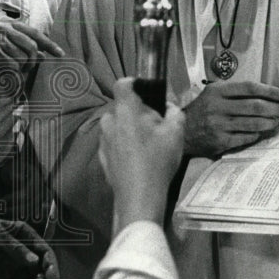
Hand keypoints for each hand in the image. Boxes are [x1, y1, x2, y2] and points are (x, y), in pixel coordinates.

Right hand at [0, 21, 64, 78]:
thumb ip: (17, 46)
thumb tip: (40, 54)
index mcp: (6, 24)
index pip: (35, 33)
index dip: (49, 44)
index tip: (60, 54)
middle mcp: (4, 28)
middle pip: (32, 47)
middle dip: (33, 62)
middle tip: (25, 72)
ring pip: (23, 58)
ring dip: (21, 70)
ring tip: (11, 75)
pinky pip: (12, 65)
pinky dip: (12, 75)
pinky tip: (4, 77)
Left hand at [99, 78, 185, 230]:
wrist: (139, 195)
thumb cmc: (158, 161)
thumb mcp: (176, 133)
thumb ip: (174, 112)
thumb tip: (169, 107)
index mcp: (126, 110)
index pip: (123, 83)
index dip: (135, 83)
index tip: (147, 92)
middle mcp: (109, 120)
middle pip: (123, 107)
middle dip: (138, 112)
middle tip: (156, 126)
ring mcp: (103, 138)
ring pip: (118, 125)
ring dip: (130, 129)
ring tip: (148, 145)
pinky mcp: (102, 155)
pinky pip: (114, 141)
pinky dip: (124, 145)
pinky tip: (138, 159)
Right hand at [183, 79, 278, 156]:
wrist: (181, 130)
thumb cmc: (202, 110)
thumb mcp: (213, 94)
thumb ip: (236, 93)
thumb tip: (267, 96)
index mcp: (217, 91)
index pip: (249, 87)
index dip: (269, 91)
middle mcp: (217, 106)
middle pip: (255, 106)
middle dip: (275, 109)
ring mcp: (219, 125)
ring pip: (253, 123)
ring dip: (270, 123)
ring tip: (276, 122)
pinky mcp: (220, 140)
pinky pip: (246, 137)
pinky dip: (256, 134)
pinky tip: (260, 132)